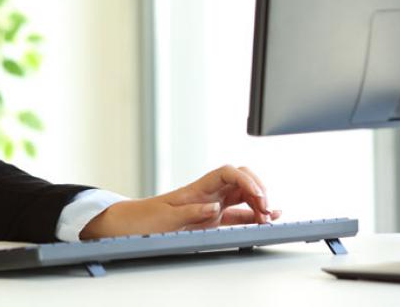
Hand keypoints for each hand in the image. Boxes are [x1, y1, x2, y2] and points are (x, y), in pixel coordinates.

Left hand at [80, 164, 281, 239]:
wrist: (130, 226)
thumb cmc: (144, 219)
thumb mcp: (165, 217)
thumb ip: (190, 212)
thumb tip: (215, 207)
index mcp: (197, 188)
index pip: (228, 173)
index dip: (247, 181)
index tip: (259, 197)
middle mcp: (207, 194)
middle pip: (241, 181)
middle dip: (259, 190)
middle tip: (267, 211)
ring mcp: (211, 206)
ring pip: (243, 196)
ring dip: (260, 204)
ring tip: (269, 219)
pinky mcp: (211, 220)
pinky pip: (238, 215)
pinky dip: (254, 216)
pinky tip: (266, 219)